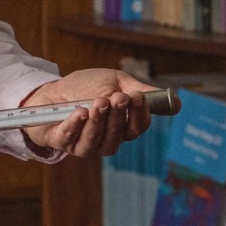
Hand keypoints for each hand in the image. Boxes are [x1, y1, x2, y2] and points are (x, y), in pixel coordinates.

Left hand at [21, 68, 153, 157]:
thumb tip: (176, 101)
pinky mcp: (62, 142)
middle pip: (119, 135)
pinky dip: (76, 125)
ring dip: (99, 121)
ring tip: (98, 101)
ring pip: (97, 140)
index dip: (140, 114)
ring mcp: (84, 144)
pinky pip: (71, 139)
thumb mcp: (115, 81)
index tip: (138, 96)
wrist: (50, 90)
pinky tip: (80, 112)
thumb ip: (139, 89)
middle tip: (118, 97)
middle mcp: (106, 139)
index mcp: (121, 127)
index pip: (137, 127)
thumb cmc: (85, 87)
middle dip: (119, 115)